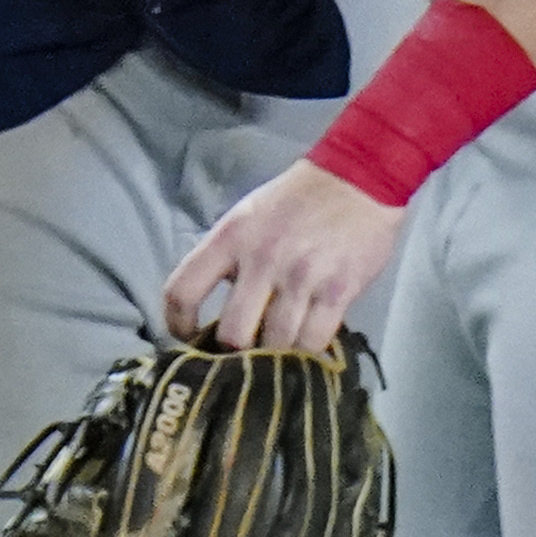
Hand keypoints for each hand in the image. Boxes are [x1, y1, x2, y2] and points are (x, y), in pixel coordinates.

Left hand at [161, 161, 402, 353]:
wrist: (358, 179)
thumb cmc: (296, 201)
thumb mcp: (248, 217)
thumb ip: (227, 259)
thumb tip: (212, 315)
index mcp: (231, 237)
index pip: (183, 290)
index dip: (177, 324)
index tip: (188, 337)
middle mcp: (262, 259)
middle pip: (233, 335)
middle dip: (236, 353)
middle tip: (243, 353)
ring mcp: (302, 278)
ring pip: (276, 345)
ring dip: (275, 356)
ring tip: (277, 353)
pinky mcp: (338, 292)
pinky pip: (313, 343)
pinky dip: (307, 353)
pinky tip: (304, 347)